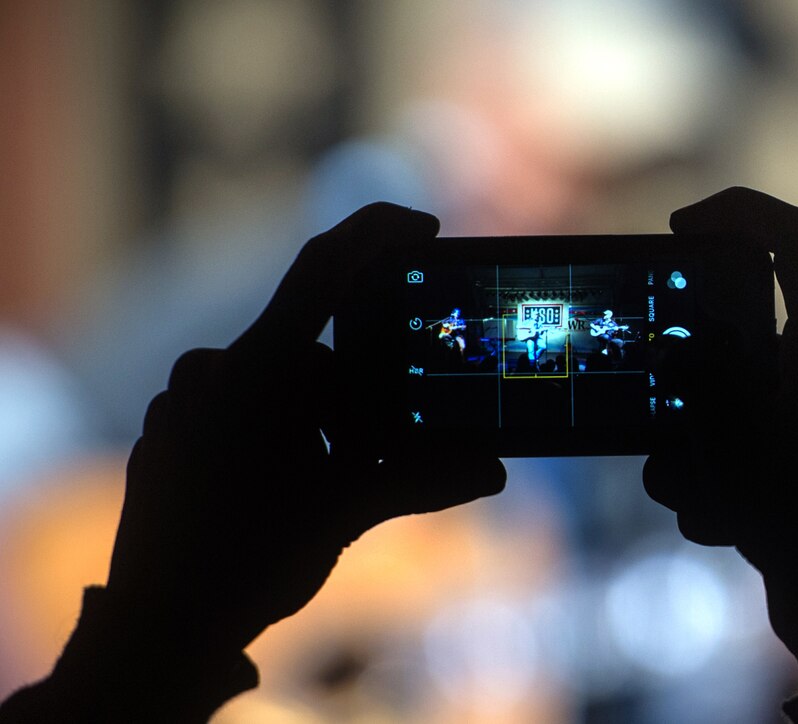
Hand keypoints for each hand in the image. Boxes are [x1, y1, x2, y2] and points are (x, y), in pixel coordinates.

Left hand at [105, 202, 505, 656]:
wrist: (154, 633)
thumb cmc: (244, 564)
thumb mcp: (342, 513)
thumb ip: (420, 478)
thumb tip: (493, 470)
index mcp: (254, 372)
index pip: (323, 269)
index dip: (377, 234)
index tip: (424, 227)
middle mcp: (211, 372)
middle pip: (313, 353)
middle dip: (359, 394)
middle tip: (380, 447)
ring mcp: (184, 402)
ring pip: (278, 385)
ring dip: (319, 421)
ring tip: (330, 482)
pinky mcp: (172, 432)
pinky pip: (240, 408)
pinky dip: (281, 432)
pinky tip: (289, 486)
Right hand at [644, 188, 797, 689]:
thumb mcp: (734, 431)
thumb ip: (703, 370)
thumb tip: (676, 346)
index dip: (741, 210)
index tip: (679, 227)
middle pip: (738, 335)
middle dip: (688, 383)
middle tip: (667, 412)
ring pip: (724, 405)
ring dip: (694, 453)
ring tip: (705, 497)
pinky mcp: (797, 470)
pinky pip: (736, 454)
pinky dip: (713, 485)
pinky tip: (723, 525)